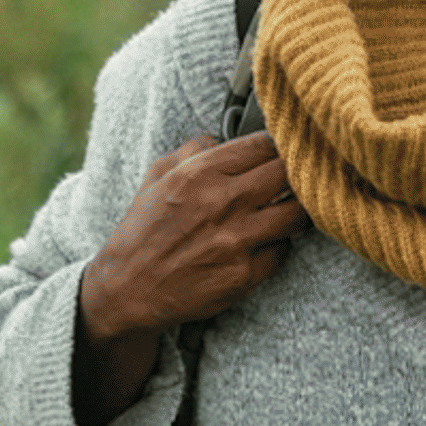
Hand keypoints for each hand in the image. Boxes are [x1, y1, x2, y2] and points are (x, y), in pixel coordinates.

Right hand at [73, 134, 304, 425]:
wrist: (128, 289)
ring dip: (298, 209)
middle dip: (297, 172)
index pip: (264, 144)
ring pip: (298, 213)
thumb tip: (229, 137)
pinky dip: (279, 244)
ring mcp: (235, 241)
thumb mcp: (158, 174)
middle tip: (297, 177)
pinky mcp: (244, 275)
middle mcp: (221, 203)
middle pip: (289, 173)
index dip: (281, 144)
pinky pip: (284, 250)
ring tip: (288, 208)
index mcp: (199, 172)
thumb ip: (196, 148)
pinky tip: (265, 242)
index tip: (285, 149)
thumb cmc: (143, 229)